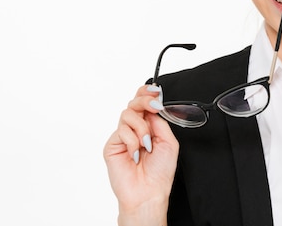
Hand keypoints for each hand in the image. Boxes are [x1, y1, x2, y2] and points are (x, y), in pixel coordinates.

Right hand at [104, 85, 178, 223]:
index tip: (156, 90)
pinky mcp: (112, 145)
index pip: (144, 103)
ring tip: (147, 144)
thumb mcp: (168, 141)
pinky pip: (122, 131)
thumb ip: (160, 122)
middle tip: (154, 106)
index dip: (147, 92)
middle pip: (134, 103)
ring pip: (127, 114)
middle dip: (145, 101)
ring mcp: (123, 136)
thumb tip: (152, 107)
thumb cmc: (160, 172)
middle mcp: (135, 128)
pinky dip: (133, 141)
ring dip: (141, 128)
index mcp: (149, 126)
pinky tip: (136, 154)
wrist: (149, 192)